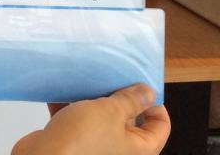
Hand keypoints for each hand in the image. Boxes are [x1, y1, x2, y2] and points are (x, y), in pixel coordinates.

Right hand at [11, 84, 169, 154]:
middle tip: (113, 76)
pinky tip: (64, 90)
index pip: (159, 127)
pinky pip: (77, 120)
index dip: (155, 105)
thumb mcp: (111, 112)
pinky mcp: (74, 142)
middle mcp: (120, 150)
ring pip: (101, 118)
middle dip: (120, 96)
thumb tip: (149, 93)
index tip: (143, 86)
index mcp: (139, 148)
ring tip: (88, 80)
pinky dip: (71, 106)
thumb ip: (131, 100)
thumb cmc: (82, 140)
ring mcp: (96, 146)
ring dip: (93, 99)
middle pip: (129, 120)